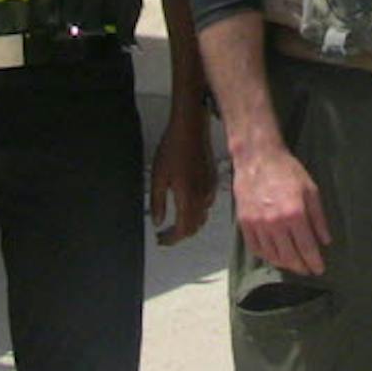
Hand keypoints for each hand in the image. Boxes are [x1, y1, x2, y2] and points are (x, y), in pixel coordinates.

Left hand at [149, 109, 215, 246]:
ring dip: (189, 224)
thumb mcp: (158, 178)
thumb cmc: (173, 150)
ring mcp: (210, 189)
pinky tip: (186, 205)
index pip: (182, 229)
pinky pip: (207, 205)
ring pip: (202, 217)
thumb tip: (158, 221)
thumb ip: (158, 203)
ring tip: (174, 223)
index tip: (161, 240)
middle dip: (179, 235)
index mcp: (188, 198)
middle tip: (164, 235)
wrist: (191, 130)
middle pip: (195, 227)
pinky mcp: (213, 181)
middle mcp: (202, 197)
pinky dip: (197, 212)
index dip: (171, 239)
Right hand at [232, 143, 330, 274]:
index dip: (314, 262)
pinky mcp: (244, 224)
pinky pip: (255, 248)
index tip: (319, 270)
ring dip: (284, 264)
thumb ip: (319, 218)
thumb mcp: (311, 190)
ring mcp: (257, 225)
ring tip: (294, 265)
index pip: (306, 247)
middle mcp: (275, 223)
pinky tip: (275, 257)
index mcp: (295, 213)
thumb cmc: (288, 172)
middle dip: (300, 267)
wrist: (258, 159)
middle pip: (289, 256)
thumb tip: (326, 241)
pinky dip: (267, 256)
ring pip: (272, 255)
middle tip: (308, 270)